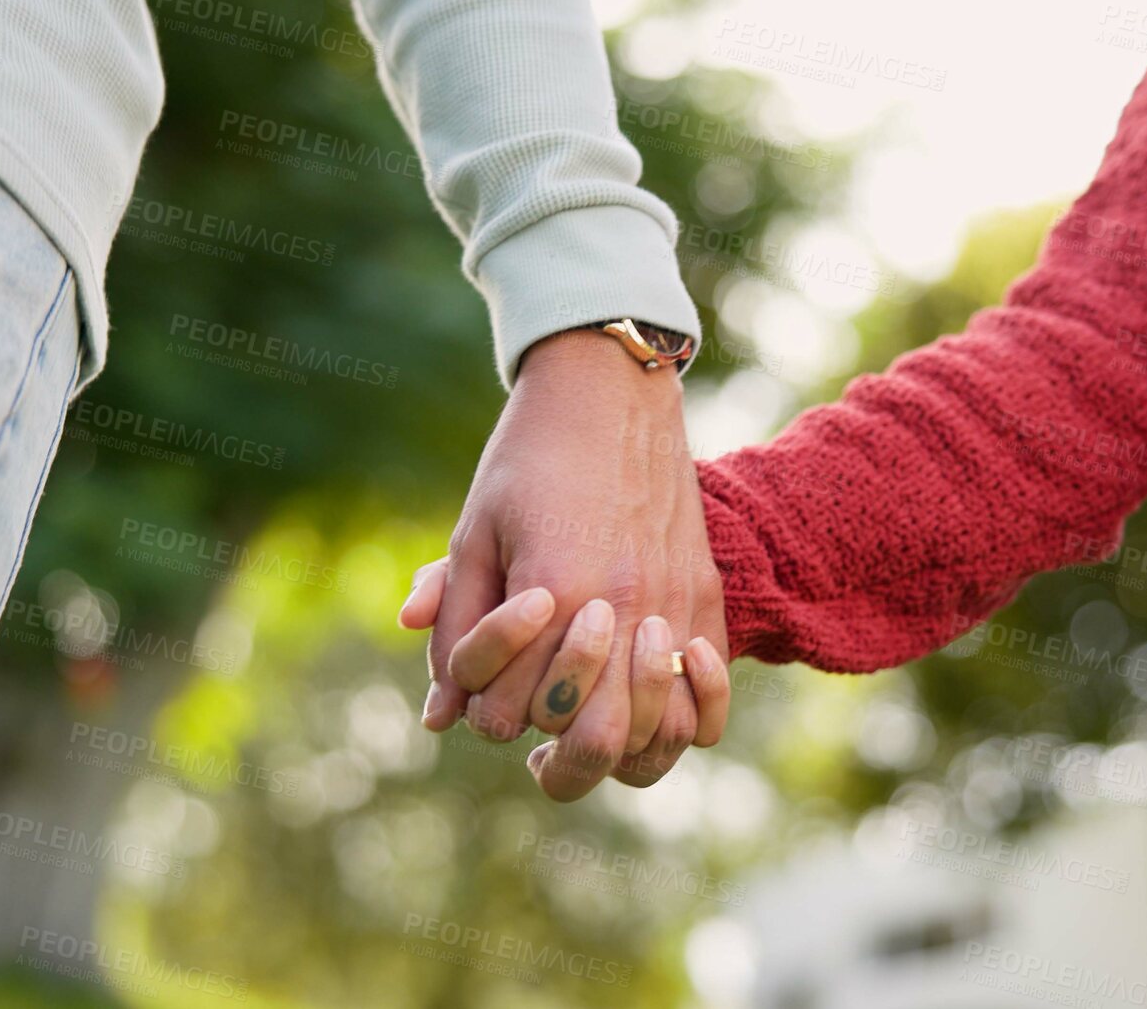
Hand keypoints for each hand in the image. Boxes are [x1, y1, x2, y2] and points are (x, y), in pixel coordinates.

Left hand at [403, 328, 727, 798]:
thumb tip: (439, 718)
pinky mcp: (705, 601)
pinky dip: (678, 721)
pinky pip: (706, 704)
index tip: (482, 683)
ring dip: (614, 744)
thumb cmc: (528, 459)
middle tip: (533, 731)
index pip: (509, 716)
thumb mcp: (474, 534)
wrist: (611, 391)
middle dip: (549, 754)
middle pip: (587, 745)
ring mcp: (672, 608)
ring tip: (586, 726)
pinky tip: (644, 704)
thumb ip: (456, 627)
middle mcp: (619, 610)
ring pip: (653, 737)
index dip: (484, 709)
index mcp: (551, 594)